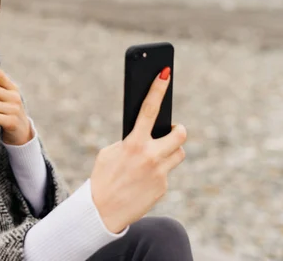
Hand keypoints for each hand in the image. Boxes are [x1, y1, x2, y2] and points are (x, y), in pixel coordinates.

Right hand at [90, 68, 186, 233]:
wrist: (102, 211)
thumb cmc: (103, 177)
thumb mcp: (110, 153)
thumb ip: (129, 142)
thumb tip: (144, 135)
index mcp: (133, 144)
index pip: (149, 110)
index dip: (157, 89)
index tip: (165, 71)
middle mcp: (150, 156)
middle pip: (179, 134)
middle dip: (178, 130)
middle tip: (172, 130)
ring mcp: (160, 173)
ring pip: (179, 154)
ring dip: (171, 151)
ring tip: (157, 155)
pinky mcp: (163, 188)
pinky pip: (167, 173)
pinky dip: (158, 172)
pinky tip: (143, 179)